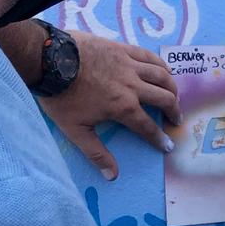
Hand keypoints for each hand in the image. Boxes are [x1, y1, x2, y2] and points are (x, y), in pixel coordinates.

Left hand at [38, 34, 180, 180]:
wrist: (49, 60)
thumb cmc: (61, 96)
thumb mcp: (75, 130)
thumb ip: (95, 153)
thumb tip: (112, 176)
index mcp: (123, 108)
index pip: (148, 126)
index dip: (159, 138)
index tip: (167, 146)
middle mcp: (133, 86)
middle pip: (164, 98)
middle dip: (174, 111)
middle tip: (175, 120)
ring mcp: (129, 65)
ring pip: (161, 75)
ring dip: (172, 88)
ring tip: (174, 95)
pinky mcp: (122, 49)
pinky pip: (149, 56)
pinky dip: (160, 64)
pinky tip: (164, 70)